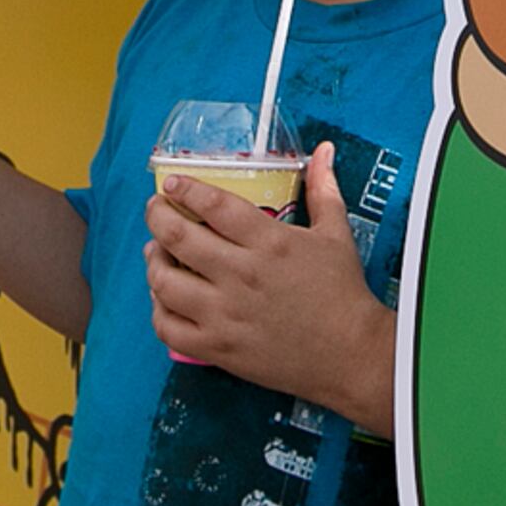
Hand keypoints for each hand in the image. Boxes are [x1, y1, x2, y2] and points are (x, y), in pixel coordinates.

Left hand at [144, 143, 393, 426]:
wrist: (351, 356)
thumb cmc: (343, 293)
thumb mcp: (336, 234)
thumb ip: (323, 188)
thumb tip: (323, 149)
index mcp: (270, 243)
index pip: (214, 206)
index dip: (186, 189)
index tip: (172, 183)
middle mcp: (242, 276)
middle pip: (179, 238)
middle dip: (158, 216)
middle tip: (155, 209)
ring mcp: (226, 315)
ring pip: (165, 282)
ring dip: (154, 262)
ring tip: (157, 252)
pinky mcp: (219, 348)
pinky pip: (168, 328)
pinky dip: (158, 309)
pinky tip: (164, 297)